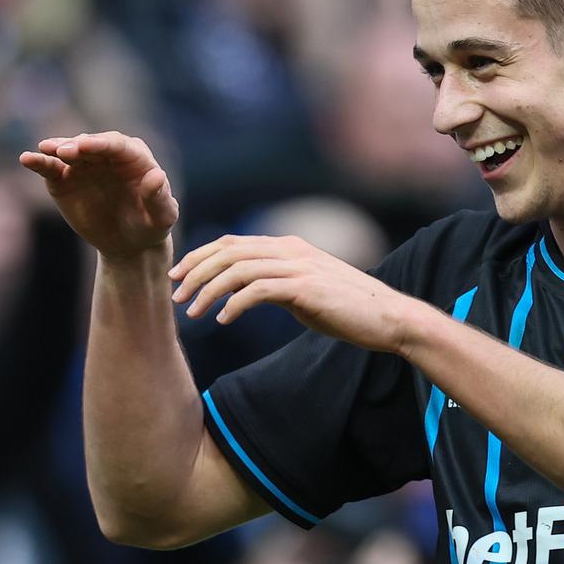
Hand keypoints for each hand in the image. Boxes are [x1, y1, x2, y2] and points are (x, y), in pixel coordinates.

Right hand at [18, 133, 178, 259]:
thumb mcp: (163, 216)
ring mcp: (84, 164)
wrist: (129, 243)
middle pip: (90, 144)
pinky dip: (39, 163)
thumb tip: (157, 175)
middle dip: (77, 146)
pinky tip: (27, 159)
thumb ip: (160, 197)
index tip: (85, 145)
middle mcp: (106, 154)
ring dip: (56, 149)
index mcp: (134, 156)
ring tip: (44, 150)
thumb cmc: (150, 225)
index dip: (100, 143)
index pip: (117, 144)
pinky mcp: (65, 178)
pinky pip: (51, 168)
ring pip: (68, 151)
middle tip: (64, 151)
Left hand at [169, 234, 426, 352]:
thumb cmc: (346, 310)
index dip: (200, 256)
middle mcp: (290, 250)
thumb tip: (240, 295)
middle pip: (228, 251)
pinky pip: (258, 291)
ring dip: (209, 291)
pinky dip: (235, 304)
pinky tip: (223, 321)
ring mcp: (299, 267)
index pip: (232, 243)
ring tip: (192, 313)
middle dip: (196, 271)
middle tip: (175, 294)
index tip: (178, 276)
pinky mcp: (306, 288)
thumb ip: (273, 286)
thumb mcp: (303, 292)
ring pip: (238, 269)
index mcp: (288, 247)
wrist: (388, 318)